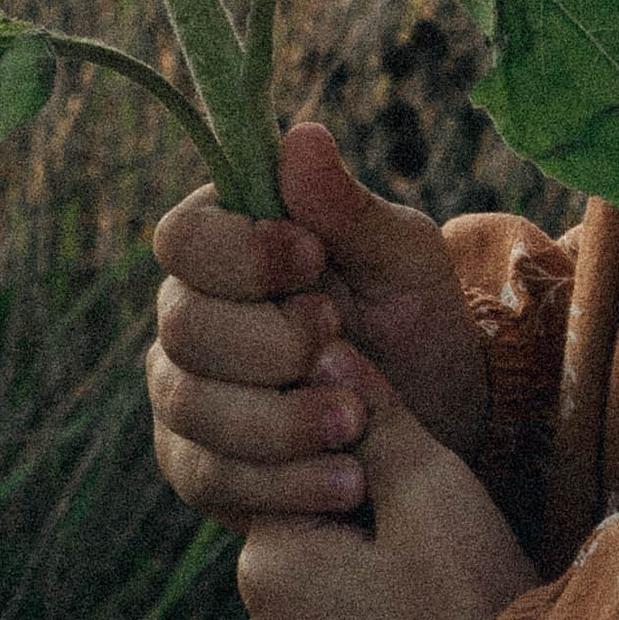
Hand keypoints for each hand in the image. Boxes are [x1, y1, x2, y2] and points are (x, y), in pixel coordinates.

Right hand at [149, 123, 489, 524]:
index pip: (183, 238)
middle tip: (343, 347)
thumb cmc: (414, 318)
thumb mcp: (401, 258)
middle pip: (181, 326)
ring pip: (190, 407)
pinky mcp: (199, 465)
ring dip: (279, 420)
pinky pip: (208, 477)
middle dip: (270, 345)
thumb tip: (299, 136)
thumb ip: (348, 207)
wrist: (437, 421)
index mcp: (228, 241)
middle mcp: (188, 312)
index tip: (313, 260)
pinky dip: (280, 484)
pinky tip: (346, 480)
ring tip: (357, 422)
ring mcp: (184, 391)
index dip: (240, 255)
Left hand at [239, 356, 534, 619]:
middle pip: (307, 574)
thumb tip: (323, 348)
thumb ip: (371, 415)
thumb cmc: (473, 604)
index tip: (419, 516)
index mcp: (270, 566)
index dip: (364, 492)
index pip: (300, 497)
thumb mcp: (432, 489)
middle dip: (359, 565)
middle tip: (438, 577)